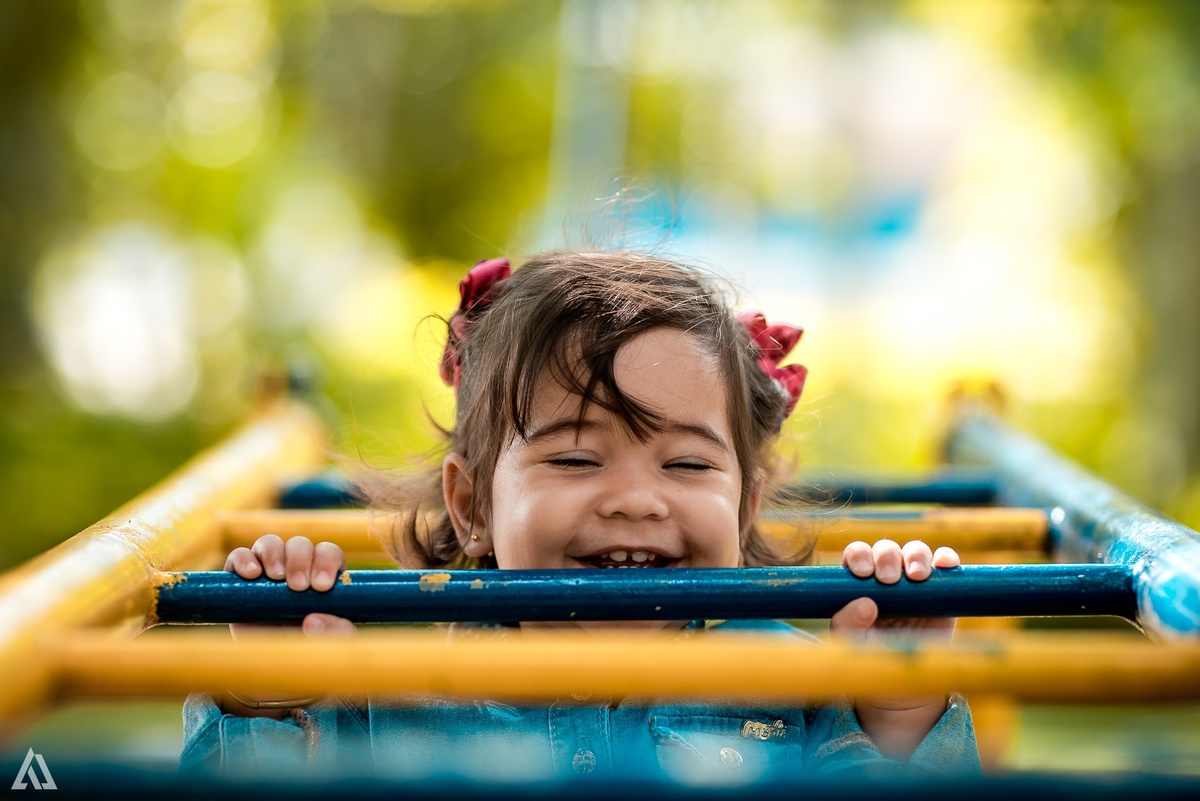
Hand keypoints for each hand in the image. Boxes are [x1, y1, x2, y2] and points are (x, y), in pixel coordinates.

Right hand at [219, 535, 352, 716]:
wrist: (272, 675)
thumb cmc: (310, 656)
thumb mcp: (333, 648)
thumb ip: (337, 633)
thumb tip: (313, 618)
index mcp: (324, 577)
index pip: (329, 553)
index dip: (326, 561)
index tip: (322, 587)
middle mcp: (296, 568)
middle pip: (300, 544)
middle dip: (300, 559)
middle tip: (298, 587)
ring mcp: (266, 572)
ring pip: (270, 543)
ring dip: (274, 554)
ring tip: (275, 577)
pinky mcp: (239, 582)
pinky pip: (239, 556)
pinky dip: (243, 559)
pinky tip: (251, 574)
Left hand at [830, 539, 960, 759]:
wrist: (902, 685)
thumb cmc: (869, 658)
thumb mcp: (850, 644)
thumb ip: (847, 624)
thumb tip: (865, 603)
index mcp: (859, 580)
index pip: (856, 554)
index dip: (859, 555)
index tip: (863, 572)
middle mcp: (886, 574)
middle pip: (886, 548)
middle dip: (887, 557)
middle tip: (888, 579)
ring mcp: (915, 580)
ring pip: (916, 550)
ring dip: (916, 556)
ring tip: (916, 577)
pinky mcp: (942, 590)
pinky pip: (945, 564)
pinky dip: (946, 558)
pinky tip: (944, 565)